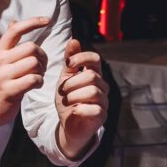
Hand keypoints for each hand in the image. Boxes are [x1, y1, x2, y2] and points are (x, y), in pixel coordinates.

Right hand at [0, 17, 48, 148]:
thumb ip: (8, 42)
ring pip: (34, 63)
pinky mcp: (9, 90)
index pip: (16, 30)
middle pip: (31, 47)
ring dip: (42, 71)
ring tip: (37, 76)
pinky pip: (33, 79)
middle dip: (42, 56)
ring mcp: (3, 75)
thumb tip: (14, 21)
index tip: (48, 20)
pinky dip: (39, 82)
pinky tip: (35, 85)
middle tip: (41, 66)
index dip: (33, 22)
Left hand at [55, 39, 107, 158]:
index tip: (68, 64)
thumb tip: (74, 40)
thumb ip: (70, 63)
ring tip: (65, 101)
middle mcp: (102, 87)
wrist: (67, 125)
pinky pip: (95, 109)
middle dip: (72, 82)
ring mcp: (104, 102)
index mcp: (94, 75)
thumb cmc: (68, 101)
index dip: (81, 58)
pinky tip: (73, 111)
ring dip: (74, 96)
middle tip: (61, 90)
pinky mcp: (101, 116)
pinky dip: (80, 109)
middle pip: (91, 76)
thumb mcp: (65, 79)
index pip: (95, 59)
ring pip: (93, 91)